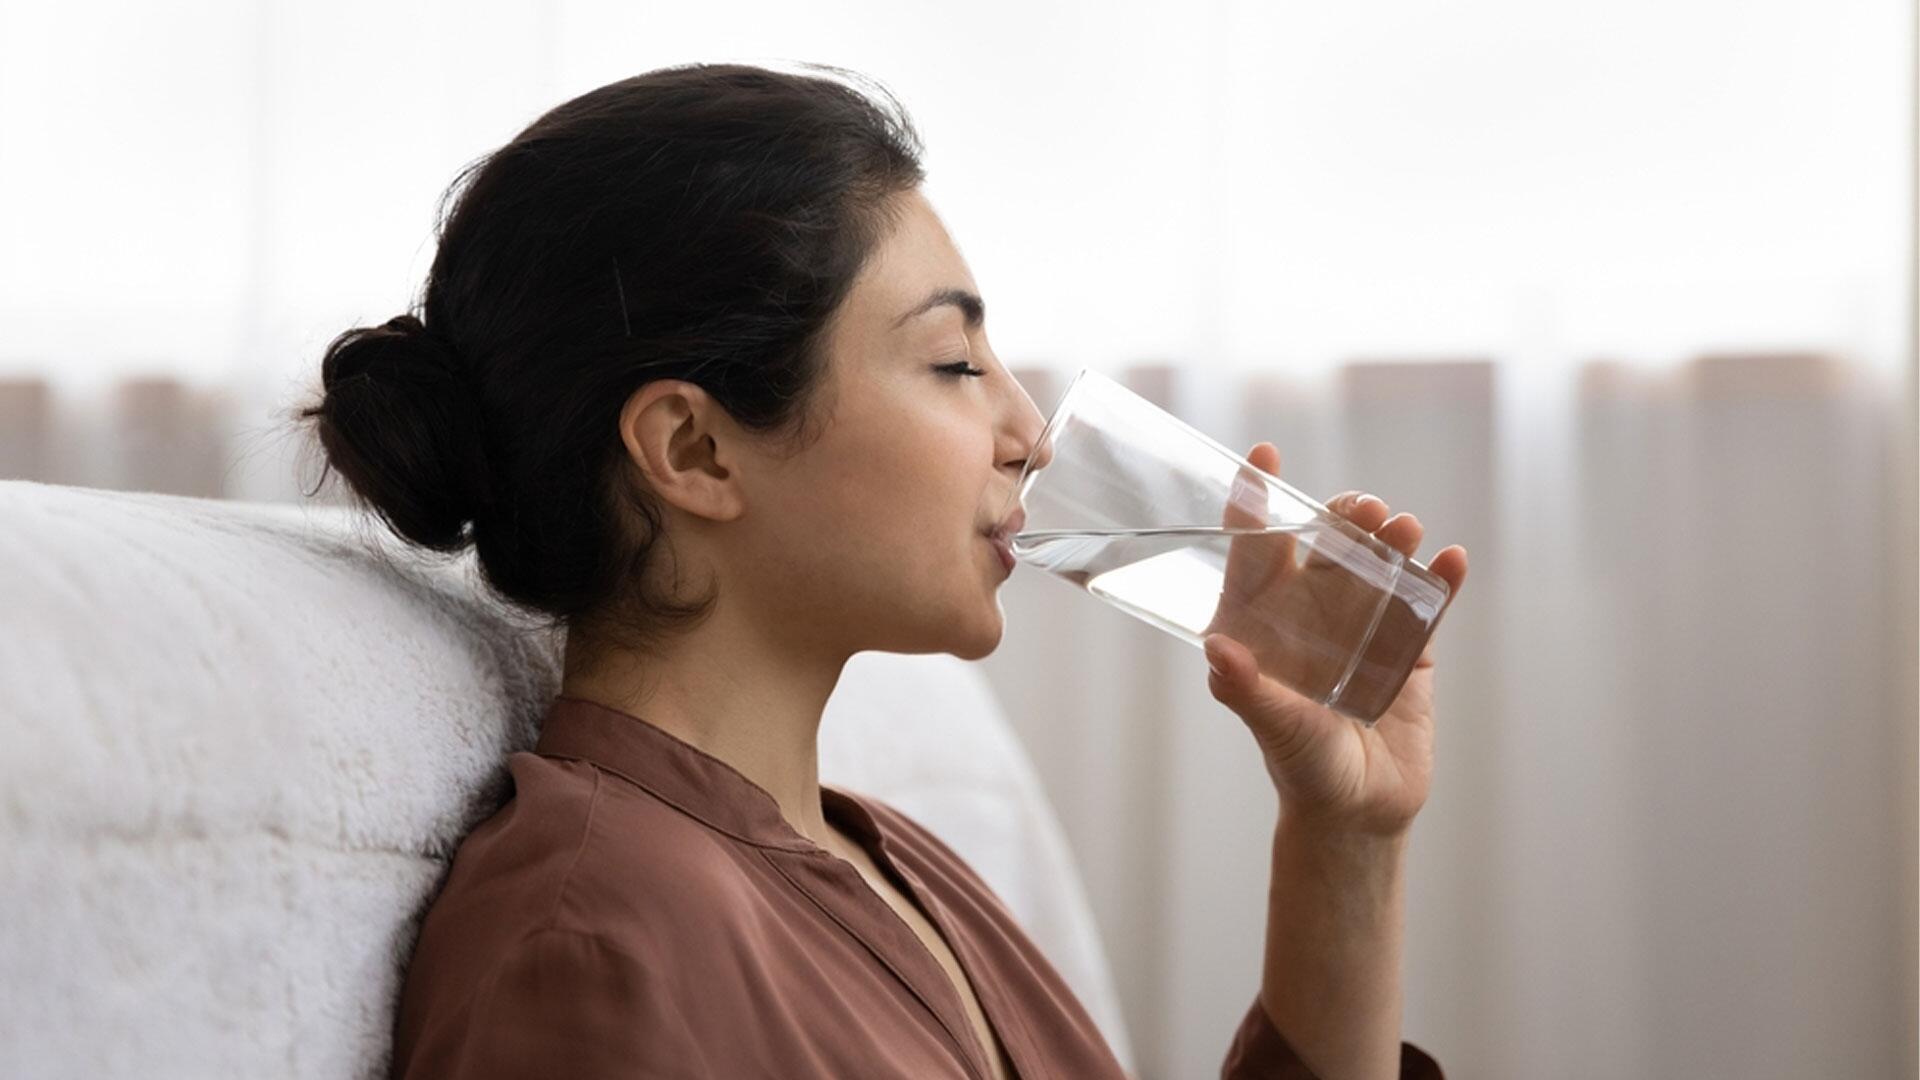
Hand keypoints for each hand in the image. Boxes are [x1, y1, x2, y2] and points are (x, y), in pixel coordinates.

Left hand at [1200, 442, 1468, 835]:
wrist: (1360, 813)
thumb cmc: (1302, 768)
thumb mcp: (1275, 727)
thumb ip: (1248, 690)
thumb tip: (1217, 648)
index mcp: (1266, 622)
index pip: (1255, 551)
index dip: (1255, 503)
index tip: (1261, 458)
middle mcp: (1312, 614)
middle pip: (1327, 545)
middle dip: (1343, 517)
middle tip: (1362, 507)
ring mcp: (1363, 625)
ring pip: (1377, 565)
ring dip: (1391, 540)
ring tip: (1403, 528)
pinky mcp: (1409, 648)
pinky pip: (1426, 604)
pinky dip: (1440, 580)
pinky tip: (1452, 560)